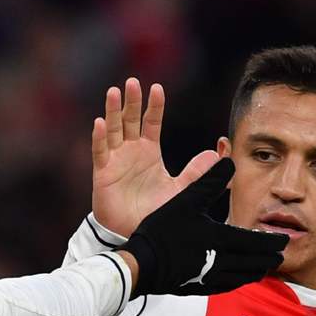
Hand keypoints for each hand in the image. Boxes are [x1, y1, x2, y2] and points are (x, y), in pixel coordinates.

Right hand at [92, 78, 219, 236]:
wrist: (135, 233)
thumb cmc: (154, 211)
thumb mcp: (180, 190)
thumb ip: (196, 173)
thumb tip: (215, 154)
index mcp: (149, 151)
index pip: (151, 122)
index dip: (154, 106)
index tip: (157, 88)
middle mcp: (131, 150)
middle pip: (130, 120)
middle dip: (131, 101)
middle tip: (132, 82)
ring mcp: (115, 160)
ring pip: (113, 130)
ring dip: (112, 111)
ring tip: (113, 92)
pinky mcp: (103, 173)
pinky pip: (101, 152)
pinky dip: (100, 138)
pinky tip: (100, 123)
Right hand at [120, 159, 288, 296]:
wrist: (142, 265)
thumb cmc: (162, 232)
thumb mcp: (186, 200)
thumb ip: (209, 181)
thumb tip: (229, 161)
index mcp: (220, 239)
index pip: (256, 242)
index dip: (272, 242)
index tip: (283, 240)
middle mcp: (221, 260)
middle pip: (255, 262)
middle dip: (270, 258)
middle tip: (281, 255)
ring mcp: (211, 277)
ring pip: (243, 276)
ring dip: (257, 270)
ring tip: (265, 267)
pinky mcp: (200, 287)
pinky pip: (228, 285)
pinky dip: (239, 281)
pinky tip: (239, 278)